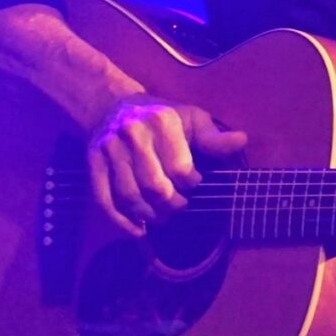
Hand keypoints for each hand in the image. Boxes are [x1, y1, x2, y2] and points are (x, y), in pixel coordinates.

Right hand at [89, 97, 246, 236]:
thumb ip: (214, 137)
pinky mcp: (93, 165)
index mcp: (161, 122)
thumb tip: (242, 140)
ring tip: (162, 215)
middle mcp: (133, 135)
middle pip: (155, 188)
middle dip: (173, 205)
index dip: (192, 184)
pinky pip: (105, 201)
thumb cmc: (159, 116)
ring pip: (131, 198)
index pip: (180, 169)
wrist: (111, 104)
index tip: (194, 183)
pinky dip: (122, 222)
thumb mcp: (191, 118)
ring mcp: (109, 151)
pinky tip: (138, 231)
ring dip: (151, 215)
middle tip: (180, 205)